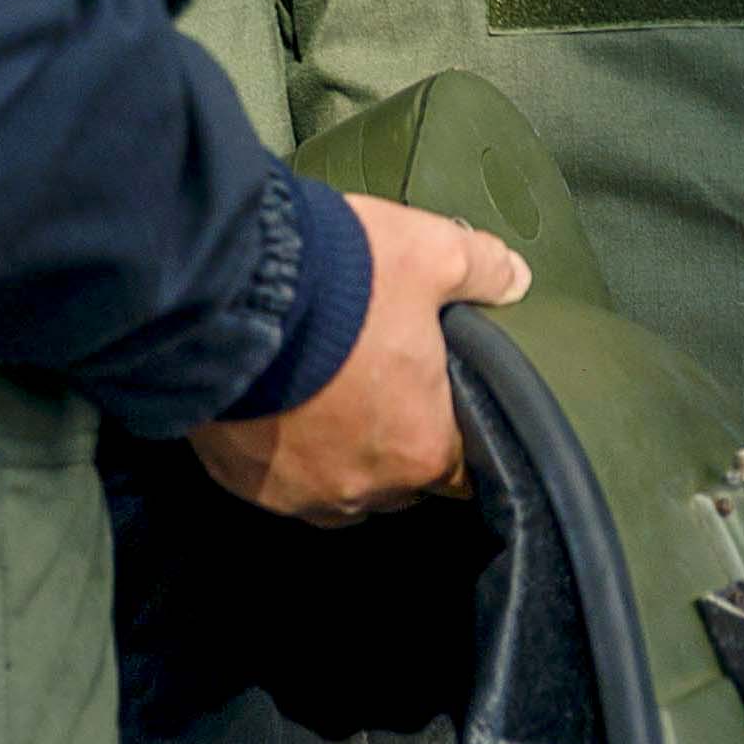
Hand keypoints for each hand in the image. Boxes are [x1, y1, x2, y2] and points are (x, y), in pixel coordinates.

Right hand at [186, 192, 532, 521]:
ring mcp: (296, 490)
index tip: (435, 400)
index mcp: (420, 447)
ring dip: (333, 450)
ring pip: (333, 485)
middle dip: (389, 437)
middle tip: (373, 379)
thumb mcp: (431, 252)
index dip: (449, 428)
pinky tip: (274, 406)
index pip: (457, 466)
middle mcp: (362, 486)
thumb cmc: (342, 281)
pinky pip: (271, 478)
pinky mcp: (241, 480)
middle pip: (394, 480)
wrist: (231, 290)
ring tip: (320, 395)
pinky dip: (278, 448)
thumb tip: (513, 278)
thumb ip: (481, 269)